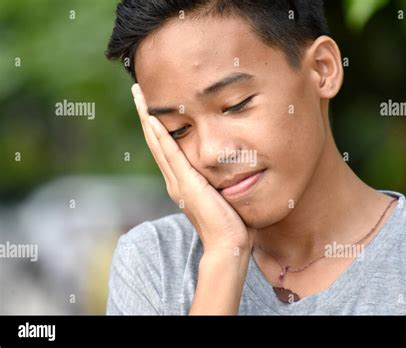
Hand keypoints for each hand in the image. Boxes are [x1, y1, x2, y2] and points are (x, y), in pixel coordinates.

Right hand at [131, 84, 255, 254]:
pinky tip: (151, 118)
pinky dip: (160, 136)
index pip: (166, 147)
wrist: (229, 245)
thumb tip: (228, 167)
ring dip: (147, 117)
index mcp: (182, 181)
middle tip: (137, 90)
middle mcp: (175, 179)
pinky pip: (170, 154)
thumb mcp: (221, 194)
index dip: (157, 125)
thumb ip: (217, 181)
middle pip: (156, 140)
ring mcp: (178, 181)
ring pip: (158, 142)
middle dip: (145, 114)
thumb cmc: (231, 223)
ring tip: (138, 94)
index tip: (152, 104)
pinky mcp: (187, 184)